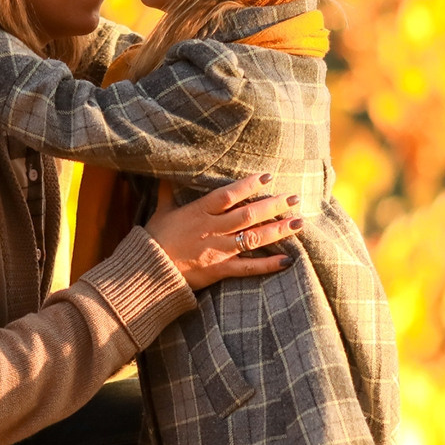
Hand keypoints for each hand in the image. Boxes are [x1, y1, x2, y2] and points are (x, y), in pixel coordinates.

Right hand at [144, 173, 304, 290]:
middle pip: (248, 214)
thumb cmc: (153, 240)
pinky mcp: (219, 270)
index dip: (249, 185)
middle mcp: (212, 229)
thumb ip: (168, 192)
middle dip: (273, 205)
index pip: (228, 194)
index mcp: (199, 211)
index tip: (268, 176)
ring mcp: (217, 250)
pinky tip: (288, 259)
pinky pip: (248, 268)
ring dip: (278, 230)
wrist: (145, 273)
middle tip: (295, 198)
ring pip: (253, 238)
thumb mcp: (160, 212)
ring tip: (299, 223)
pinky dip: (268, 264)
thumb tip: (165, 172)